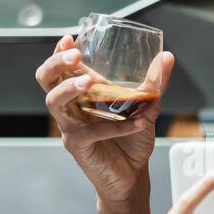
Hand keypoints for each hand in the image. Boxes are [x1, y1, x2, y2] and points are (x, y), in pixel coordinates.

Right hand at [35, 34, 174, 202]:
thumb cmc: (133, 140)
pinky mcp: (77, 145)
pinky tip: (139, 124)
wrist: (133, 175)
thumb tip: (167, 56)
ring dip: (69, 88)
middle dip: (56, 63)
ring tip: (89, 82)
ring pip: (54, 101)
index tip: (70, 38)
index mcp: (83, 93)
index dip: (60, 52)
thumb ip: (154, 84)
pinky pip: (90, 131)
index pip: (62, 67)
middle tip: (75, 56)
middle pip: (46, 79)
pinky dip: (116, 126)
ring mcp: (70, 126)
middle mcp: (71, 106)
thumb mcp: (147, 107)